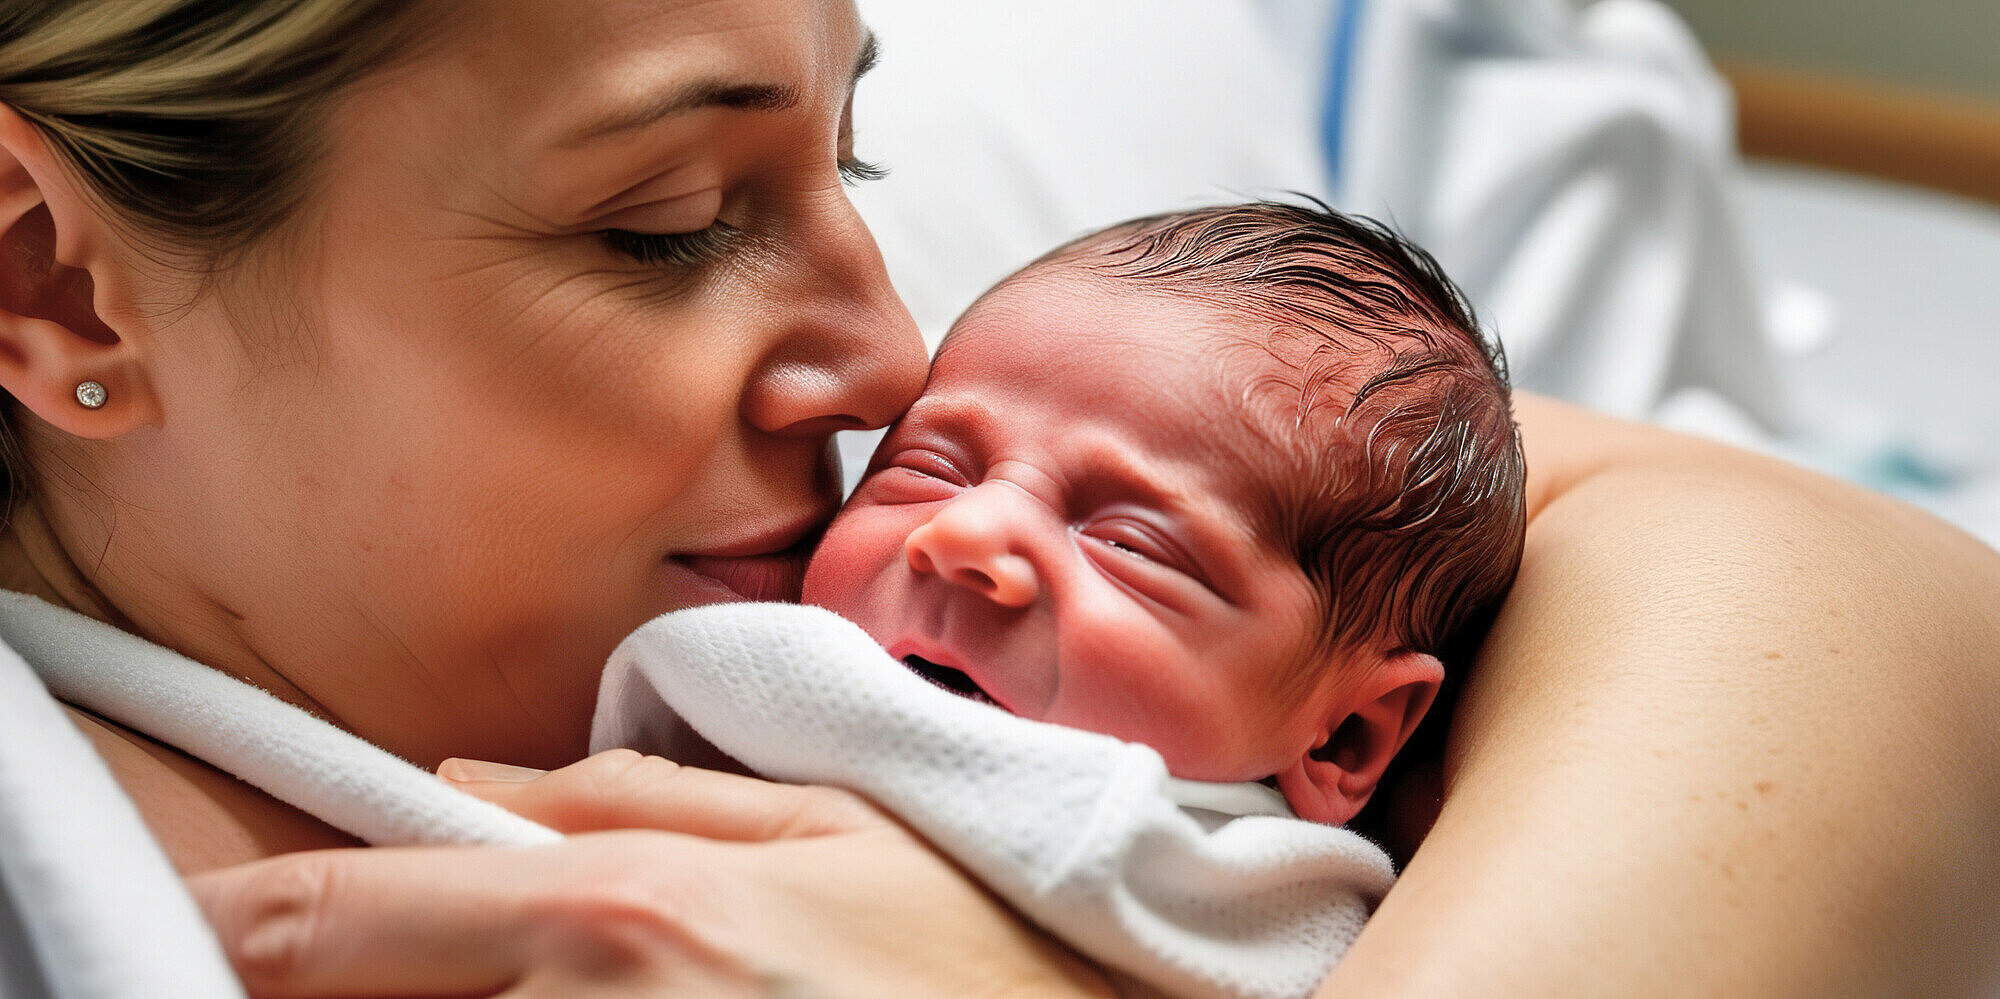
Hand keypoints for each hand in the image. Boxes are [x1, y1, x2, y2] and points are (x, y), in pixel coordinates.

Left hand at [191, 750, 1113, 997]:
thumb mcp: (825, 824)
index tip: (207, 929)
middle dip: (347, 984)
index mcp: (623, 914)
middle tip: (392, 959)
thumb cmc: (976, 953)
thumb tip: (466, 782)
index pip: (346, 919)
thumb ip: (631, 798)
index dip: (247, 924)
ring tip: (588, 978)